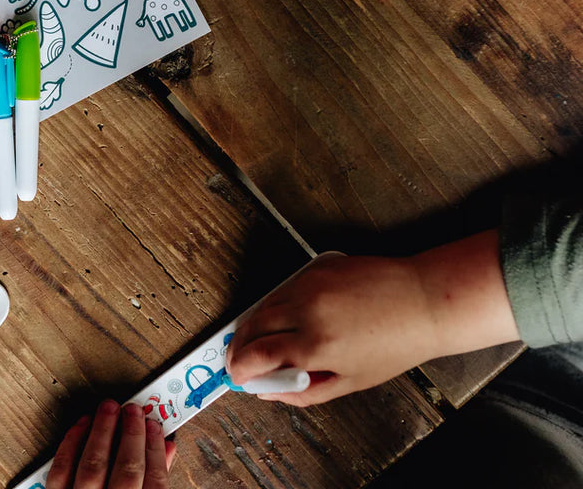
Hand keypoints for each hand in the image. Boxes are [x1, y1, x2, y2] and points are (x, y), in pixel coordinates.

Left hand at [46, 400, 175, 488]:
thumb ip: (157, 486)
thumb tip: (166, 451)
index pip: (155, 486)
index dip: (156, 452)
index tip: (156, 426)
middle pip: (126, 474)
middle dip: (132, 436)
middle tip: (135, 410)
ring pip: (92, 467)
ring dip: (102, 432)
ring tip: (109, 408)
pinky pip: (60, 473)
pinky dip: (70, 444)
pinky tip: (81, 425)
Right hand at [226, 233, 518, 405]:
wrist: (422, 301)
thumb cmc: (395, 345)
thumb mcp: (351, 382)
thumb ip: (304, 391)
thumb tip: (269, 391)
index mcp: (316, 344)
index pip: (258, 355)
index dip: (240, 367)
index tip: (236, 375)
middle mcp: (307, 309)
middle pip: (252, 325)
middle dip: (239, 345)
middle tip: (239, 359)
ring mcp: (310, 283)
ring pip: (264, 303)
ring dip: (255, 324)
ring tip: (260, 341)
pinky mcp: (316, 266)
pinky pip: (284, 287)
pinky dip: (278, 304)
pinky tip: (286, 317)